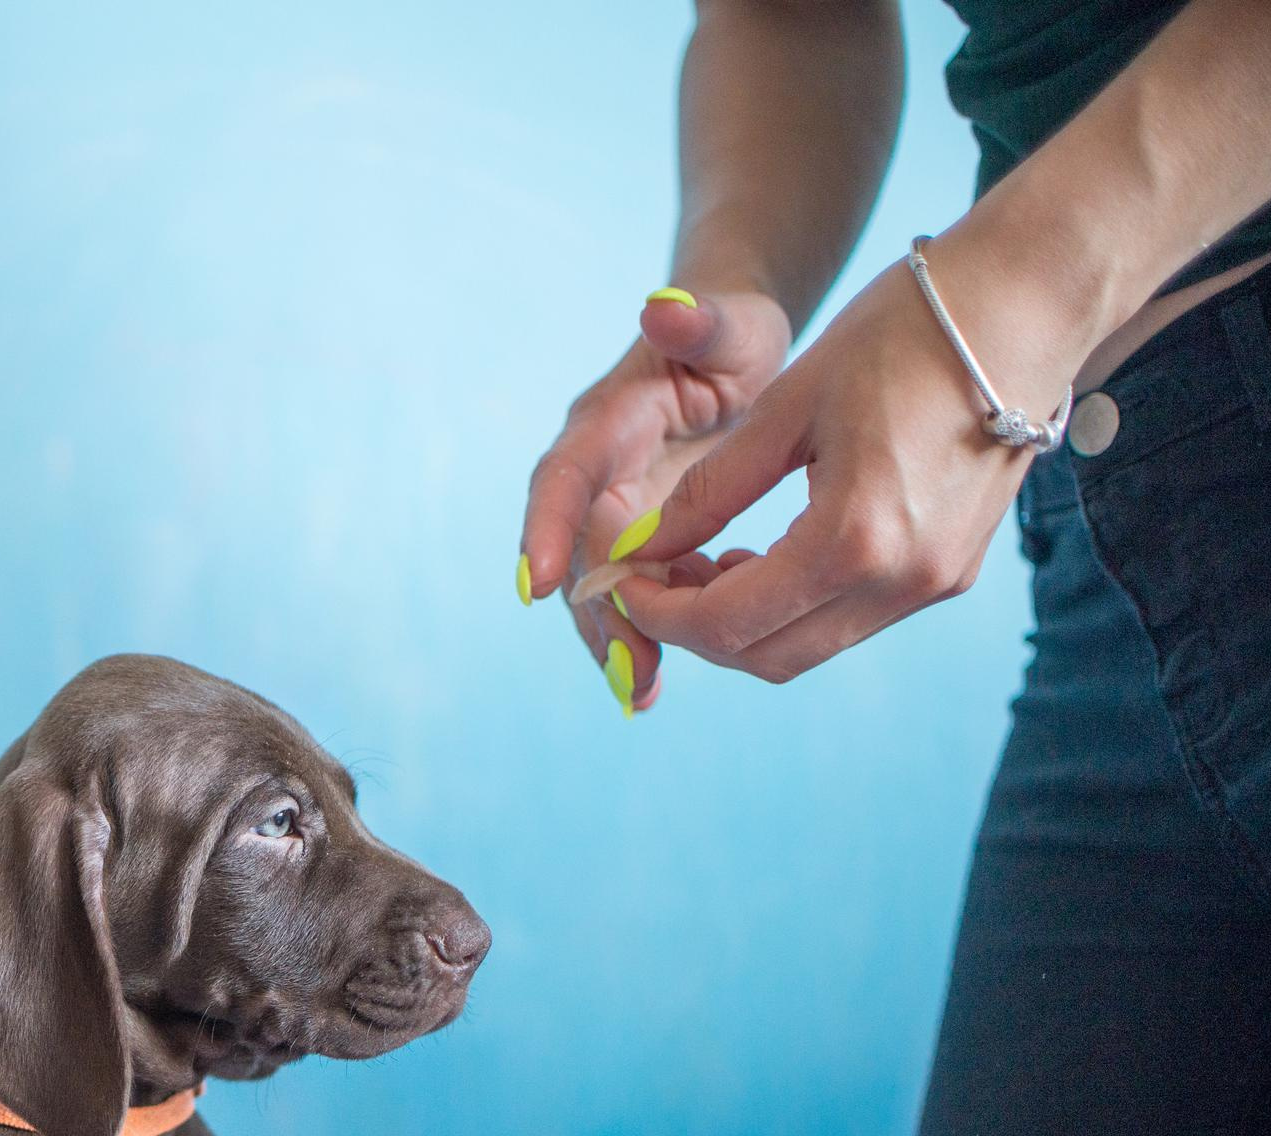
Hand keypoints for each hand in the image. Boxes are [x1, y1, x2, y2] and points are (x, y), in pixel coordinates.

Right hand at [517, 287, 791, 712]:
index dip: (545, 531)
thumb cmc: (732, 333)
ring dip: (619, 640)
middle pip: (576, 554)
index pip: (562, 480)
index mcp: (604, 424)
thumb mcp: (730, 324)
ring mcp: (611, 513)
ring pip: (600, 586)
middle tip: (627, 674)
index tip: (538, 585)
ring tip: (642, 692)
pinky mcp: (639, 540)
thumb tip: (664, 308)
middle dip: (596, 616)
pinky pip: (637, 593)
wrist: (727, 352)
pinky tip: (687, 662)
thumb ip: (701, 321)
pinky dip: (655, 632)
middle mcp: (593, 476)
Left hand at [608, 234, 1087, 682]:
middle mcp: (902, 581)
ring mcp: (935, 584)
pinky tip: (757, 553)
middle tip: (650, 577)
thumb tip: (640, 550)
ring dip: (741, 621)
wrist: (1027, 305)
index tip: (619, 577)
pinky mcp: (951, 572)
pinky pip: (849, 619)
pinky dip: (790, 605)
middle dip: (694, 628)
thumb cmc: (903, 333)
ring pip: (807, 647)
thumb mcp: (786, 407)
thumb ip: (710, 491)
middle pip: (766, 656)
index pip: (728, 622)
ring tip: (697, 560)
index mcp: (854, 539)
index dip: (659, 612)